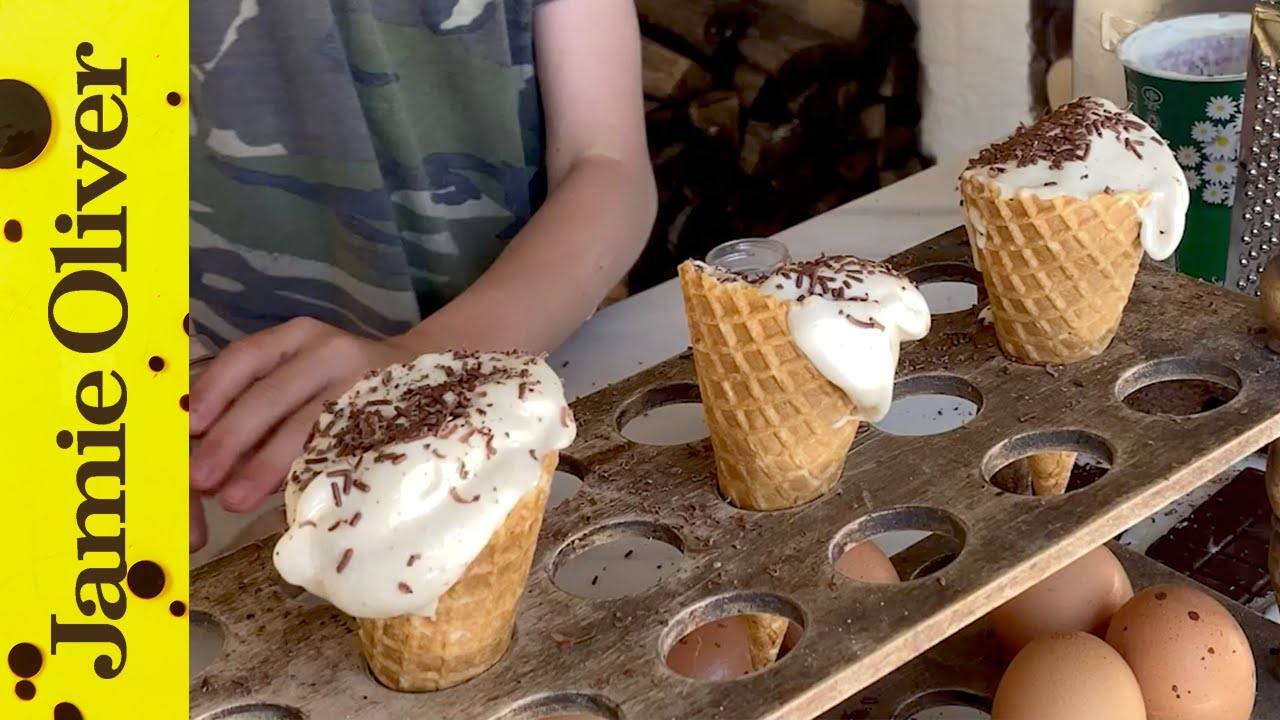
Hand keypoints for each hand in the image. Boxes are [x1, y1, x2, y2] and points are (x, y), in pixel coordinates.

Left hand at [188, 318, 419, 548]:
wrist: (423, 372)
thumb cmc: (342, 380)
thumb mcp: (302, 371)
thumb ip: (259, 403)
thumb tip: (207, 456)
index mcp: (299, 336)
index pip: (247, 356)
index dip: (215, 390)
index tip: (190, 427)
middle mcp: (331, 351)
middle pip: (272, 394)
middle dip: (231, 439)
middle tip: (200, 479)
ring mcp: (362, 382)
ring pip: (307, 424)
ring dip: (265, 465)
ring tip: (235, 499)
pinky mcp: (386, 414)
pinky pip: (341, 445)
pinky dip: (308, 470)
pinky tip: (289, 493)